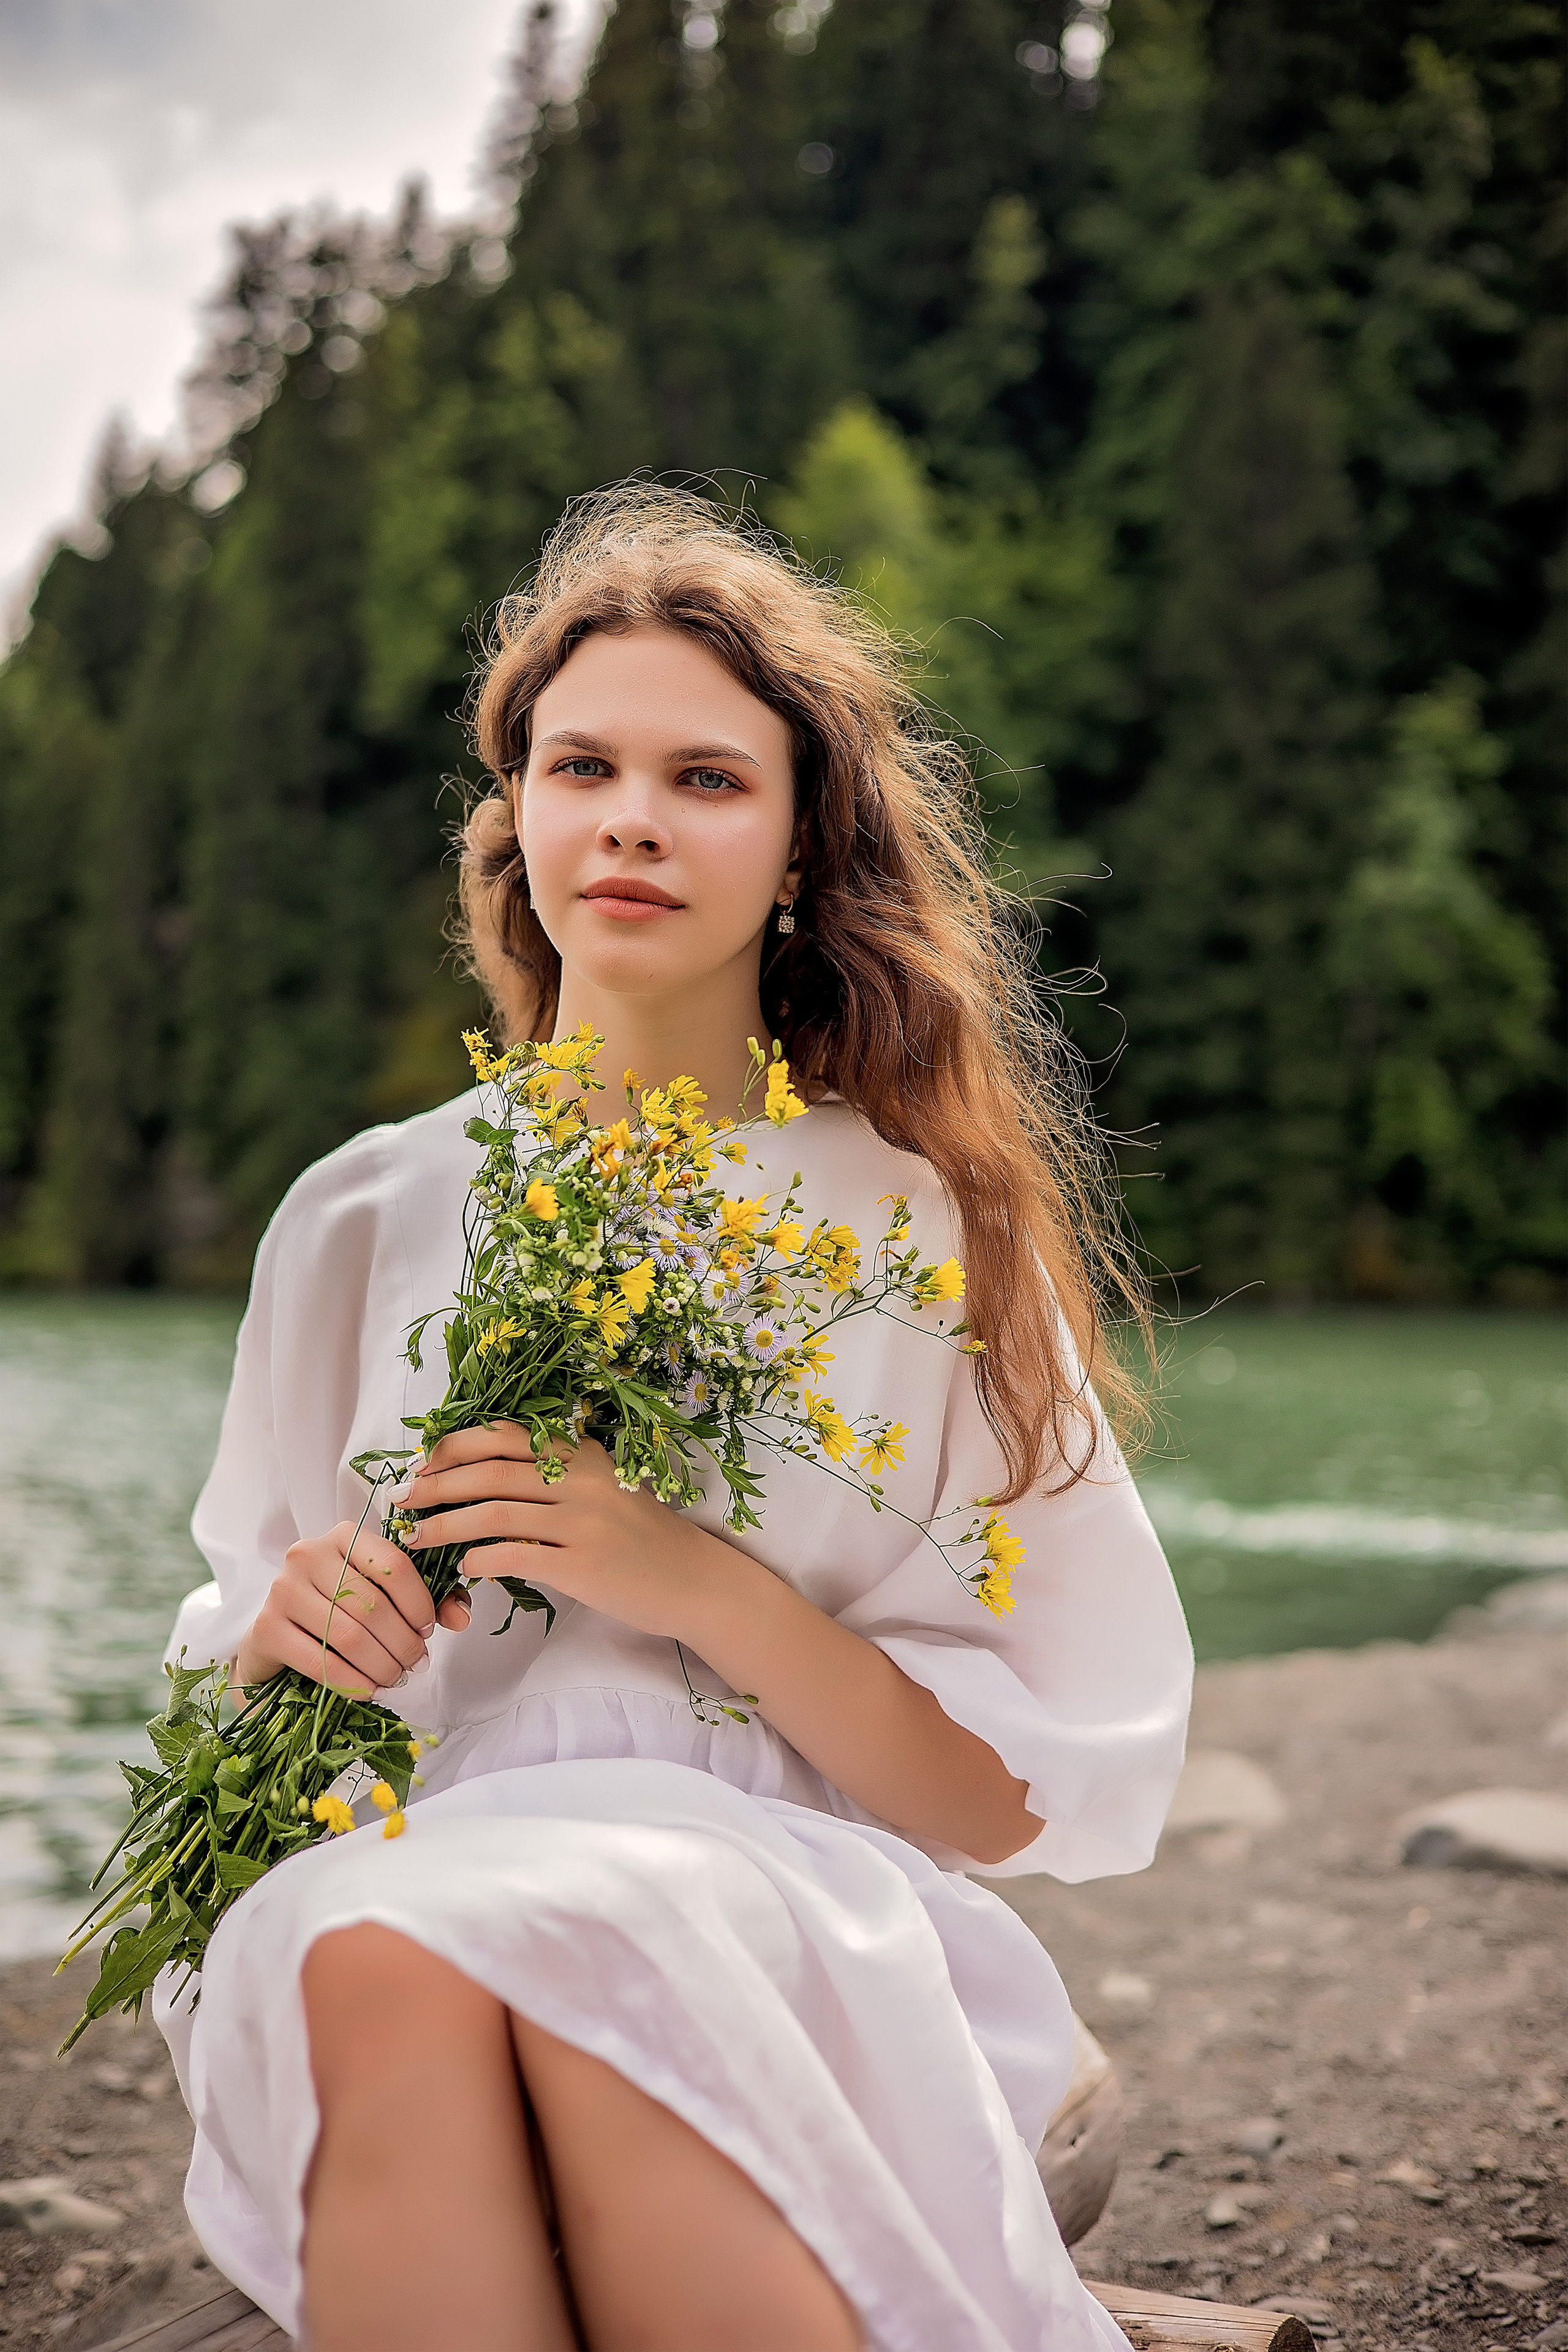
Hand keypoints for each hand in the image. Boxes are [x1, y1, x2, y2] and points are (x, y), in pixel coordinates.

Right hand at [235, 1521, 472, 1696]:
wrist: (276, 1636)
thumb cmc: (336, 1610)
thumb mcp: (381, 1595)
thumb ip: (428, 1599)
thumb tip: (462, 1617)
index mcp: (344, 1535)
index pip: (394, 1564)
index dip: (419, 1603)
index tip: (428, 1630)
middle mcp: (308, 1553)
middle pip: (372, 1605)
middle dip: (403, 1642)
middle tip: (416, 1664)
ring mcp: (283, 1589)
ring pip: (349, 1635)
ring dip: (381, 1665)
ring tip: (395, 1678)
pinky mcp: (266, 1627)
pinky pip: (320, 1661)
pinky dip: (352, 1682)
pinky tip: (368, 1690)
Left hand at [404, 1424, 737, 1643]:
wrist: (691, 1579)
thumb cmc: (641, 1535)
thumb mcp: (603, 1487)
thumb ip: (556, 1474)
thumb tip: (484, 1474)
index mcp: (582, 1453)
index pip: (505, 1436)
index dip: (455, 1445)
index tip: (422, 1460)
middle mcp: (580, 1480)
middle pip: (489, 1471)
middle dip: (435, 1484)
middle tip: (402, 1498)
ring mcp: (582, 1522)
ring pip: (492, 1514)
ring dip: (444, 1526)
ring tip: (417, 1538)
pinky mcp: (581, 1565)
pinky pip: (513, 1557)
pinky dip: (478, 1560)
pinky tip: (462, 1567)